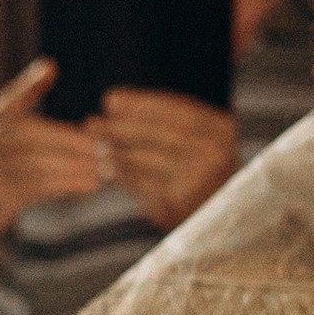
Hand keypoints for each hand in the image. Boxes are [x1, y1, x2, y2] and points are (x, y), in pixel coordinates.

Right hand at [0, 58, 109, 248]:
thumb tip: (51, 65)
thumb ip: (20, 104)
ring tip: (103, 168)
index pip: (8, 100)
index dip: (28, 85)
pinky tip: (87, 185)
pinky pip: (35, 189)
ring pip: (36, 165)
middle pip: (29, 136)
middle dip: (68, 140)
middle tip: (101, 144)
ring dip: (73, 167)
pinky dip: (65, 186)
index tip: (51, 67)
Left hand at [88, 86, 240, 229]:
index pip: (173, 109)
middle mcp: (213, 151)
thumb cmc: (204, 168)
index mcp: (220, 127)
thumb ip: (165, 118)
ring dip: (114, 150)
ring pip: (143, 158)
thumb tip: (113, 102)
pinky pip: (140, 182)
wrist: (221, 215)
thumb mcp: (200, 137)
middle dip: (118, 126)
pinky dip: (121, 173)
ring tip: (94, 143)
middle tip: (92, 122)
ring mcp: (197, 178)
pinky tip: (107, 167)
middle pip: (154, 133)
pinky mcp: (178, 201)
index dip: (138, 103)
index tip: (110, 99)